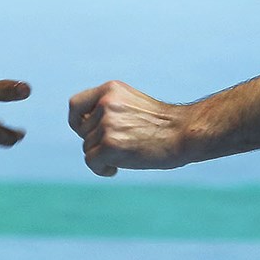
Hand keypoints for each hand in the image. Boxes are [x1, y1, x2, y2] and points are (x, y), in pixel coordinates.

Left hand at [68, 80, 191, 176]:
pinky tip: (115, 169)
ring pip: (88, 148)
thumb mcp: (132, 104)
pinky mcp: (110, 145)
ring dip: (102, 157)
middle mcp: (106, 103)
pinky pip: (92, 162)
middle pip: (83, 131)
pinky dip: (101, 169)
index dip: (77, 122)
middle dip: (96, 143)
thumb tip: (83, 127)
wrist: (184, 133)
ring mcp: (107, 124)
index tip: (86, 133)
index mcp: (110, 89)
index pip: (75, 105)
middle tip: (120, 148)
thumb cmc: (163, 124)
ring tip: (125, 156)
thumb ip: (109, 109)